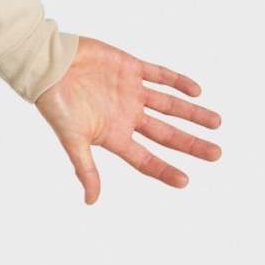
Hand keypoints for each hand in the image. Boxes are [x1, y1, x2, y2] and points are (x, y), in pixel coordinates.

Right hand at [32, 35, 221, 203]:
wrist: (47, 63)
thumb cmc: (54, 103)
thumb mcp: (71, 139)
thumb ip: (85, 168)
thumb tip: (92, 201)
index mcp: (113, 135)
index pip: (145, 159)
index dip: (165, 170)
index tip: (186, 181)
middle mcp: (125, 115)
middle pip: (166, 134)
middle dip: (191, 144)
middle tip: (216, 154)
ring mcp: (129, 92)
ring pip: (169, 106)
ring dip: (192, 113)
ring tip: (216, 123)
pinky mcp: (129, 68)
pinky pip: (160, 75)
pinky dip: (178, 82)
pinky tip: (196, 91)